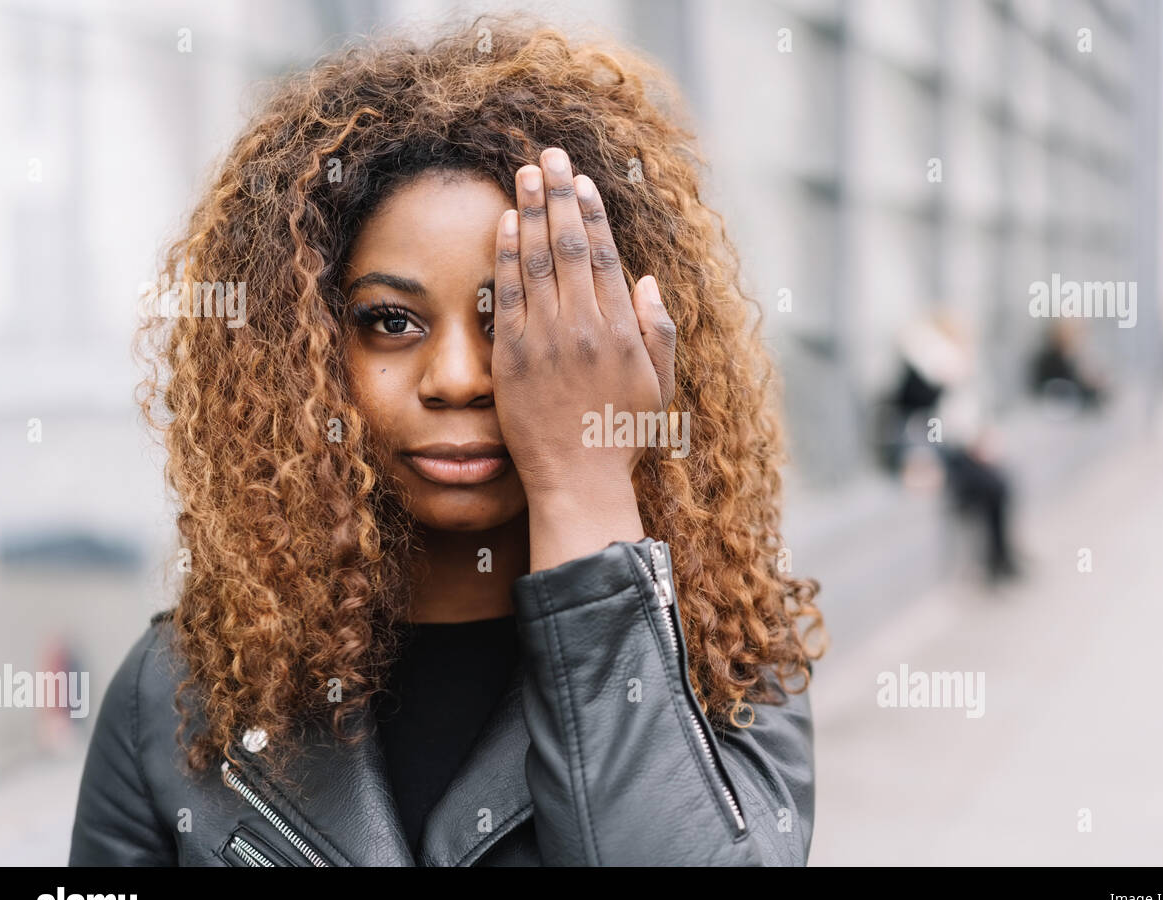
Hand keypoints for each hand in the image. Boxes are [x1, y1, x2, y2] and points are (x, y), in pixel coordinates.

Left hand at [492, 147, 676, 567]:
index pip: (603, 256)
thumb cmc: (621, 437)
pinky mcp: (513, 357)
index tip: (581, 181)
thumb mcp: (659, 386)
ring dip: (528, 212)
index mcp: (622, 330)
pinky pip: (507, 295)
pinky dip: (505, 256)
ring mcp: (545, 340)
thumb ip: (658, 332)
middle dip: (557, 195)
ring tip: (523, 173)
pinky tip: (503, 223)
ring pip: (535, 260)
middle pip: (567, 246)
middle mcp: (584, 327)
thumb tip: (649, 281)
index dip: (590, 213)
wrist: (578, 482)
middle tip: (547, 155)